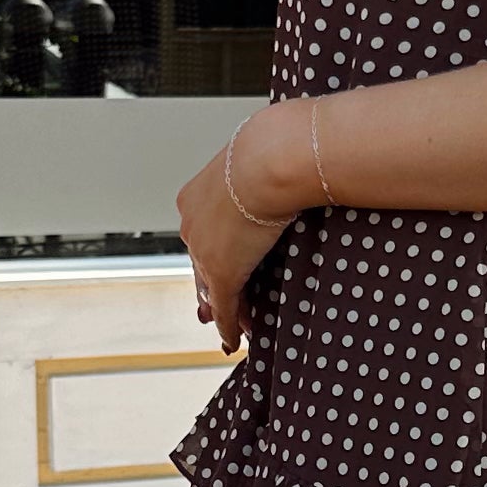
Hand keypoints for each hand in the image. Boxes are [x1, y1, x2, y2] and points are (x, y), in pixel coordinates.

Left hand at [177, 104, 314, 346]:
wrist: (272, 159)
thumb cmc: (277, 148)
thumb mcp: (264, 158)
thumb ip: (268, 169)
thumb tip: (294, 156)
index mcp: (198, 193)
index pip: (204, 232)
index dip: (214, 252)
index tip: (225, 260)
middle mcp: (192, 222)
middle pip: (201, 263)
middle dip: (212, 286)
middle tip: (220, 305)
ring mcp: (204, 250)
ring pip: (211, 287)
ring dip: (226, 308)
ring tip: (238, 323)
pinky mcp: (223, 272)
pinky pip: (222, 306)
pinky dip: (228, 324)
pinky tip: (233, 338)